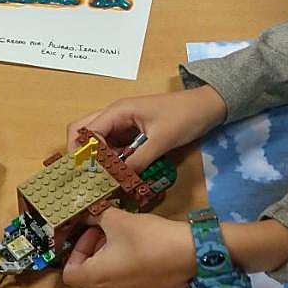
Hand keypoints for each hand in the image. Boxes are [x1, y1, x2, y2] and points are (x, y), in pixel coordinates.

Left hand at [62, 212, 287, 287]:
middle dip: (93, 253)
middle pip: (89, 278)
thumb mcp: (118, 219)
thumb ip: (97, 216)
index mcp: (97, 278)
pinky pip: (129, 286)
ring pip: (110, 282)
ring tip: (126, 241)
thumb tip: (90, 214)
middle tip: (107, 233)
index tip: (92, 234)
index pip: (69, 273)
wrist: (193, 253)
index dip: (76, 251)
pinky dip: (128, 271)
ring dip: (110, 262)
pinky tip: (143, 253)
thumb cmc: (150, 237)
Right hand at [65, 86, 226, 170]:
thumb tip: (119, 179)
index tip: (88, 175)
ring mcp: (121, 124)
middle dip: (80, 154)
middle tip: (85, 177)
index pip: (87, 131)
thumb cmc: (184, 116)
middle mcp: (114, 116)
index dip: (83, 153)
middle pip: (83, 132)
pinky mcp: (130, 133)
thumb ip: (139, 159)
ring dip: (96, 159)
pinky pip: (112, 147)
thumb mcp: (162, 140)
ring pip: (97, 141)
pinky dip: (110, 160)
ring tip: (100, 180)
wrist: (207, 107)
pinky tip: (116, 174)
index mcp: (118, 111)